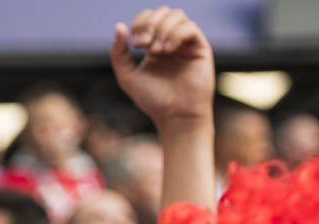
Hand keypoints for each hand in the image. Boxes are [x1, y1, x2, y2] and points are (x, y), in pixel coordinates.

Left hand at [110, 7, 215, 129]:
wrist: (175, 117)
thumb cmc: (153, 100)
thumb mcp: (128, 76)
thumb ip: (119, 53)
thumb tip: (119, 26)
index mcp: (154, 44)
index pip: (147, 18)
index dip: (139, 24)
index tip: (136, 45)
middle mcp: (170, 40)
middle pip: (162, 12)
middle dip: (150, 23)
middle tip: (143, 44)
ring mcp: (186, 43)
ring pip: (177, 15)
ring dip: (162, 28)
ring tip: (157, 50)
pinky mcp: (200, 48)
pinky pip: (190, 28)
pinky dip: (176, 34)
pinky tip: (168, 50)